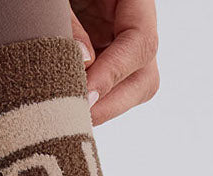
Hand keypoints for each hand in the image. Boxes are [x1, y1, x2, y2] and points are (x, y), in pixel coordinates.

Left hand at [70, 0, 158, 125]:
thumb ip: (69, 21)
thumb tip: (83, 63)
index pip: (140, 43)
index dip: (114, 73)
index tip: (86, 94)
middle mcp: (134, 22)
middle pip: (145, 74)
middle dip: (114, 100)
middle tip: (79, 117)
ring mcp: (120, 42)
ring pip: (132, 87)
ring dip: (105, 106)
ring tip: (71, 115)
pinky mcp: (104, 55)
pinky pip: (109, 87)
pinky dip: (93, 102)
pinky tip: (68, 107)